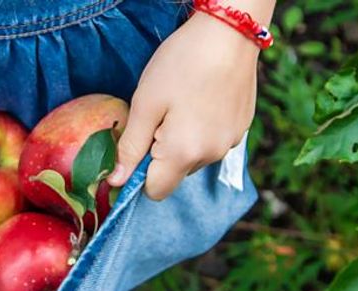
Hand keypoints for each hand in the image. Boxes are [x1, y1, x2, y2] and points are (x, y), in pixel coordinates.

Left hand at [108, 14, 264, 199]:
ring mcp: (231, 142)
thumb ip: (130, 147)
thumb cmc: (181, 63)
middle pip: (176, 173)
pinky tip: (202, 98)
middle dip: (161, 153)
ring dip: (183, 141)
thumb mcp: (145, 103)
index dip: (139, 173)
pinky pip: (214, 141)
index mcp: (184, 153)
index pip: (155, 191)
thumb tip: (115, 181)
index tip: (137, 142)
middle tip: (159, 113)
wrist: (230, 32)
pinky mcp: (242, 128)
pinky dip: (203, 129)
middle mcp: (212, 156)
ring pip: (195, 157)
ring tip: (182, 102)